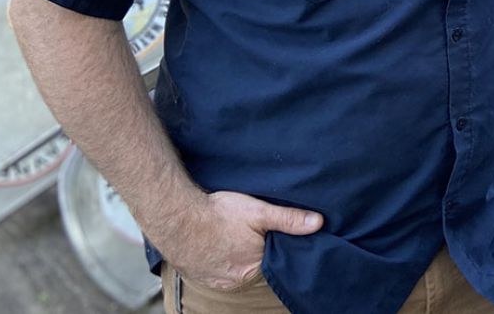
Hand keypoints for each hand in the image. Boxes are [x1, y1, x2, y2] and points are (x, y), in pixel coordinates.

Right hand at [153, 190, 322, 290]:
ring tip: (236, 237)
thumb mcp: (259, 212)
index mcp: (253, 269)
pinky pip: (217, 271)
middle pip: (255, 267)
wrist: (175, 217)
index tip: (275, 236)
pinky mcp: (198, 275)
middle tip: (253, 234)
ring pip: (236, 269)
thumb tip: (318, 223)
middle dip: (257, 252)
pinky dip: (221, 260)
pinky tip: (221, 244)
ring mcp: (215, 280)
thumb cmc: (218, 214)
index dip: (277, 249)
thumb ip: (289, 219)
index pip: (275, 263)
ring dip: (238, 257)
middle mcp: (235, 281)